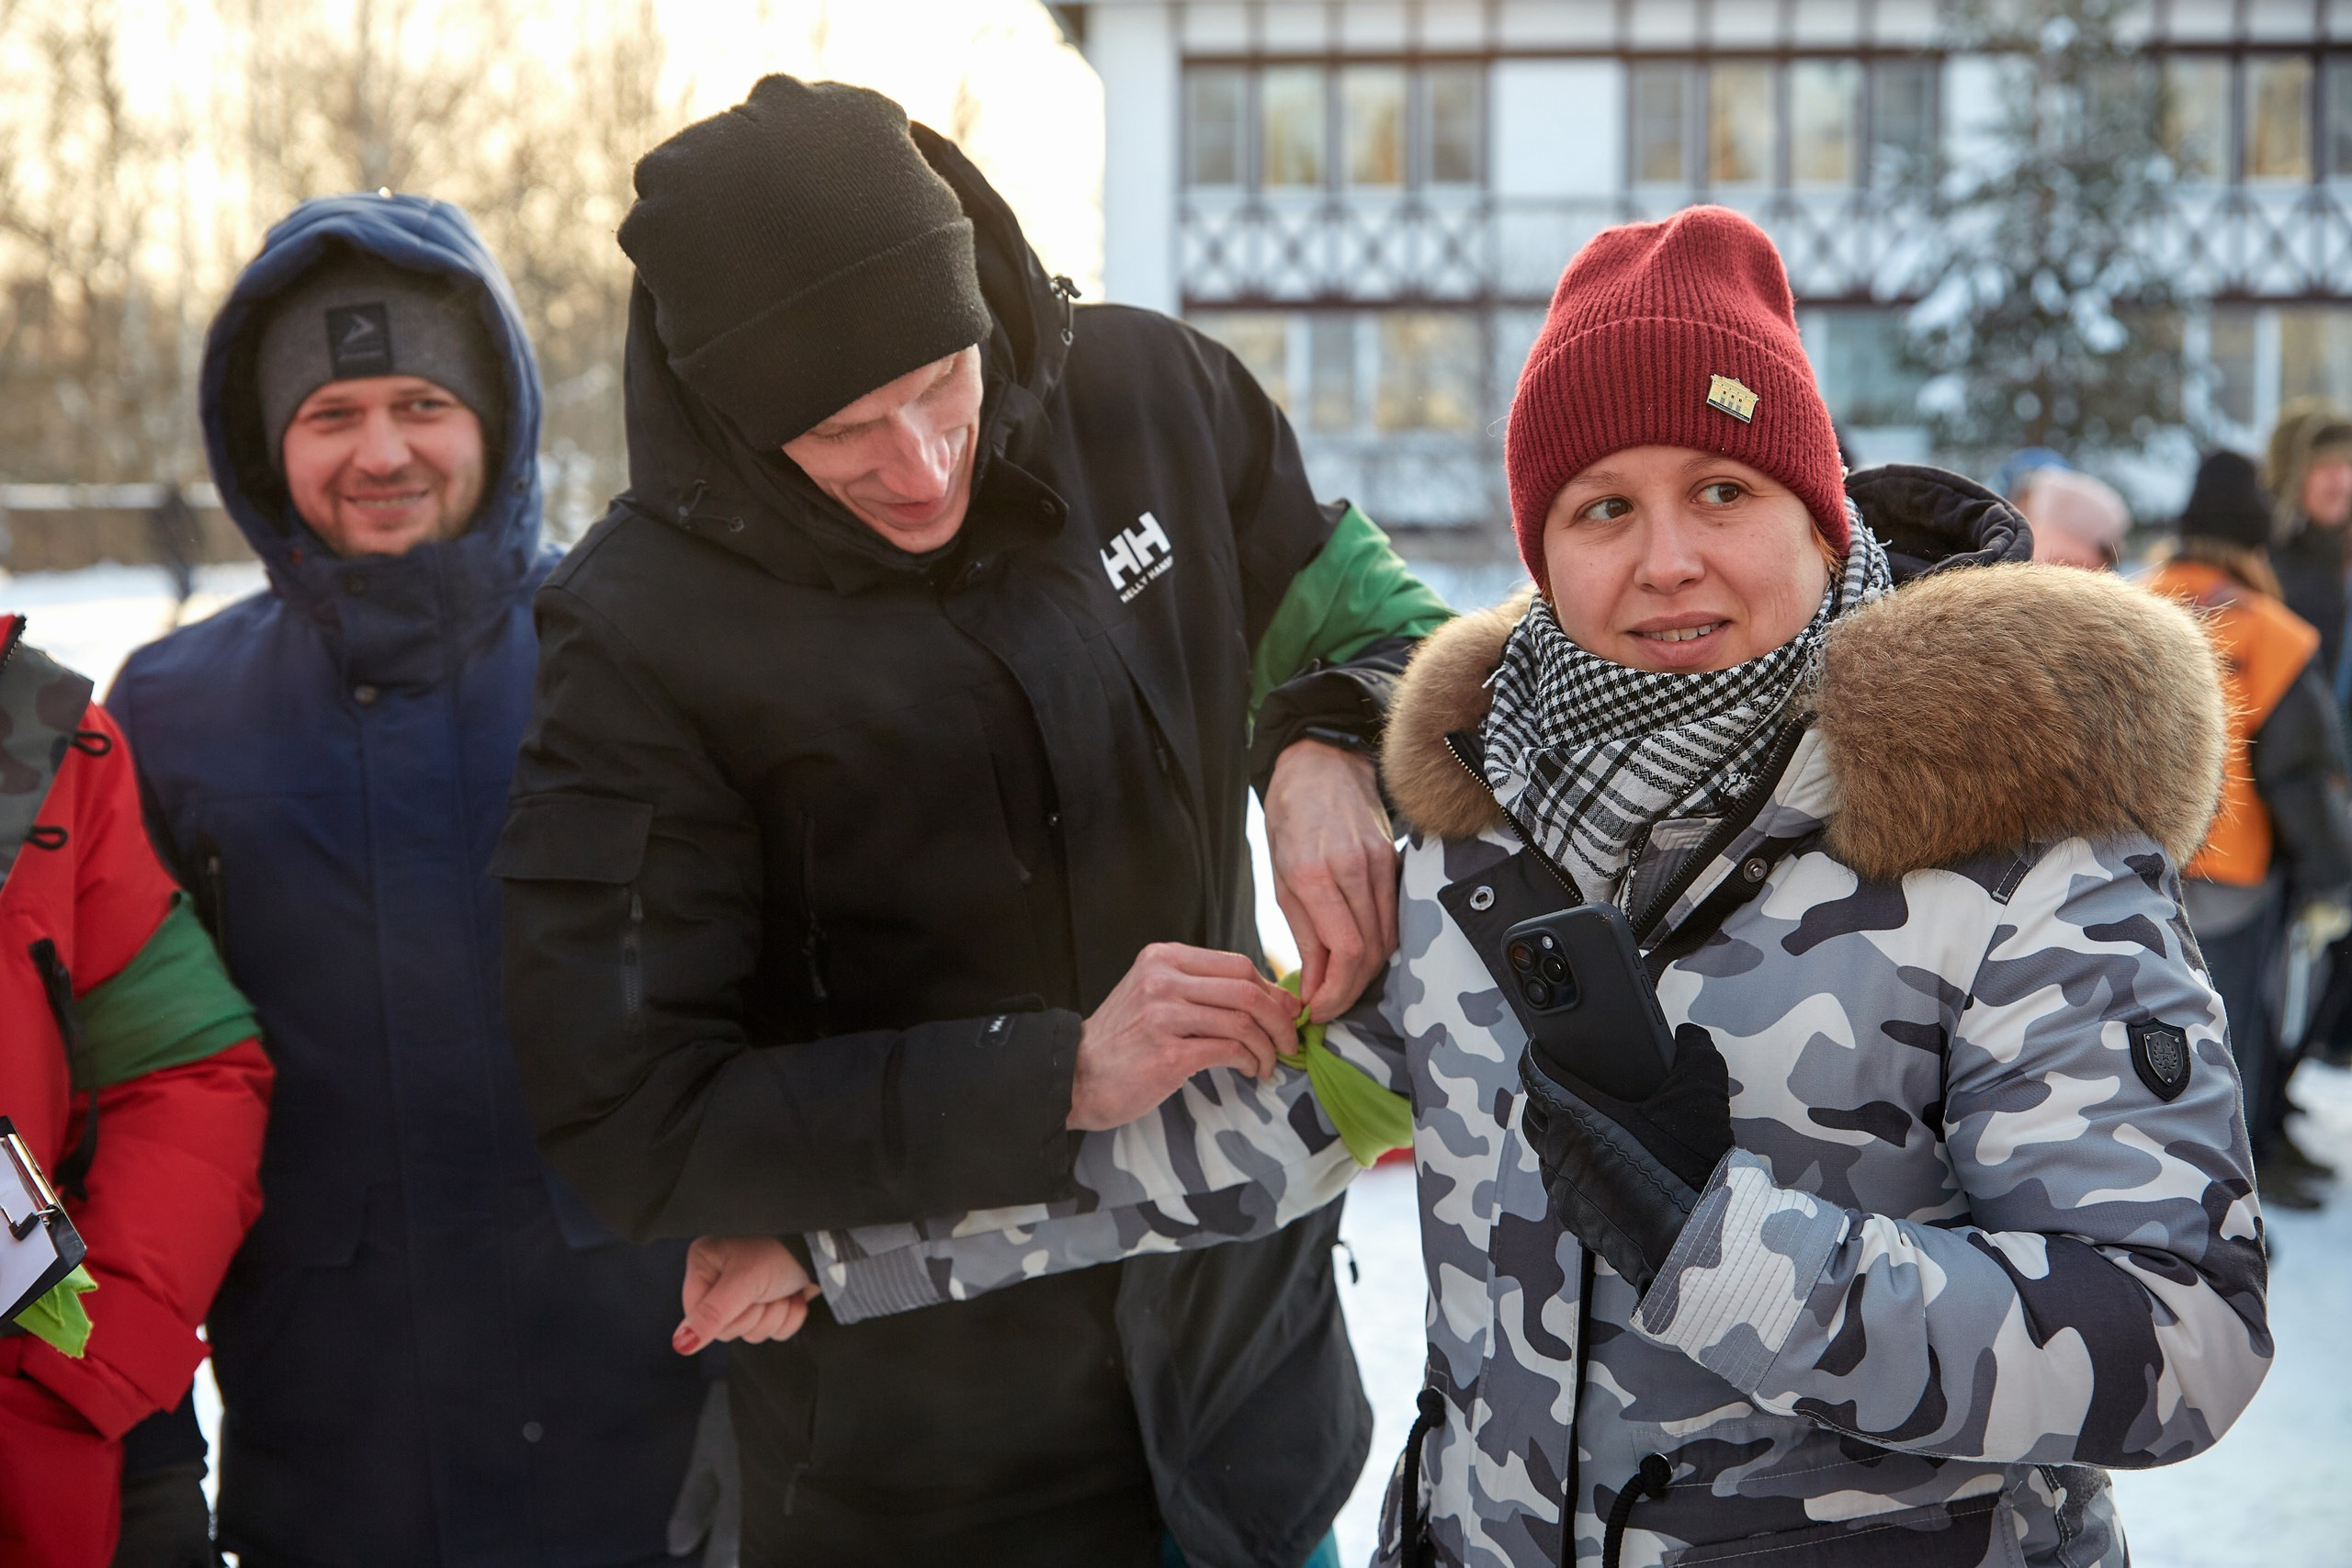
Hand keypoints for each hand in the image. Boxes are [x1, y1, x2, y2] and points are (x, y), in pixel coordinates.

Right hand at [675, 1236, 819, 1353]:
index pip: (697, 1316)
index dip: (724, 1316)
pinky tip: (795, 1295)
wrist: (827, 1247)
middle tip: (767, 1289)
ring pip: (753, 1332)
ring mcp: (749, 1291)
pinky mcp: (773, 1301)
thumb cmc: (783, 1247)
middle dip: (756, 1313)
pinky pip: (774, 1331)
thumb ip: (713, 1314)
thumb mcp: (744, 1280)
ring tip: (783, 1288)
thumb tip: (680, 1344)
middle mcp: (722, 1277)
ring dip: (775, 1314)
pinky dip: (789, 1317)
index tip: (742, 1298)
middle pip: (727, 1328)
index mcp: (705, 1263)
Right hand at [1068, 942, 1299, 1129]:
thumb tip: (1269, 998)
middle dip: (1280, 1018)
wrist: (1076, 1075)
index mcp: (1164, 958)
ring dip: (1269, 1045)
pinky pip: (1230, 1050)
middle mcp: (1163, 979)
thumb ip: (1201, 989)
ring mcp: (1164, 1015)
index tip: (1287, 1012)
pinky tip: (1251, 1070)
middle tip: (1290, 1040)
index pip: (1238, 964)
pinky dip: (1251, 1061)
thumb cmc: (1123, 1041)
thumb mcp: (1154, 995)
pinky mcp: (1169, 1053)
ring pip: (1243, 1020)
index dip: (1272, 990)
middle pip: (1247, 989)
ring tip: (1271, 1062)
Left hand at [1265, 738, 1398, 1021]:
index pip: (1345, 952)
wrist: (1321, 766)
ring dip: (1366, 972)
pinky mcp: (1396, 861)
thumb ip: (1303, 934)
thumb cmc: (1290, 820)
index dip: (1335, 992)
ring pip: (1388, 939)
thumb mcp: (1280, 877)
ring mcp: (1381, 864)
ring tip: (1339, 985)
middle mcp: (1354, 870)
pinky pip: (1394, 917)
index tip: (1317, 1010)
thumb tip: (1315, 985)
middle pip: (1371, 952)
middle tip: (1327, 1007)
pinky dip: (1379, 944)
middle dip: (1349, 990)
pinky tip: (1359, 955)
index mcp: (1315, 874)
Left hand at [1517, 1024, 1734, 1294]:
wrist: (1692, 1241)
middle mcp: (1558, 1152)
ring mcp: (1563, 1190)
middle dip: (1543, 1094)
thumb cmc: (1688, 1167)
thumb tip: (1689, 1035)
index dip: (1536, 1055)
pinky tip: (1599, 1167)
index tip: (1540, 1045)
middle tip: (1566, 1083)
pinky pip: (1561, 1186)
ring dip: (1557, 1135)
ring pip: (1545, 1152)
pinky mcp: (1575, 1220)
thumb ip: (1695, 1052)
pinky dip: (1572, 1170)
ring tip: (1585, 1125)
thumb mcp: (1701, 1095)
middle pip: (1532, 1112)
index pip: (1534, 1075)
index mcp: (1574, 1116)